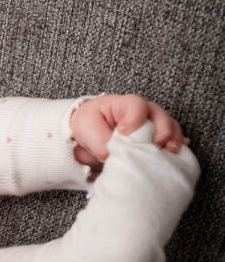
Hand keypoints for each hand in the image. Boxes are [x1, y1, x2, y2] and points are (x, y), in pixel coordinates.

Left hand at [70, 94, 189, 167]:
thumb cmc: (89, 126)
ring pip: (170, 126)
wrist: (90, 136)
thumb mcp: (86, 129)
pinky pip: (172, 139)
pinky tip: (172, 157)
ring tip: (169, 151)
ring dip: (171, 139)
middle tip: (153, 145)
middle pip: (159, 115)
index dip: (134, 119)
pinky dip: (174, 147)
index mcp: (123, 104)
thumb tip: (112, 156)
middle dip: (160, 130)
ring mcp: (152, 123)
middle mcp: (142, 111)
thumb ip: (99, 140)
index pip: (136, 105)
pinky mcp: (156, 137)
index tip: (124, 133)